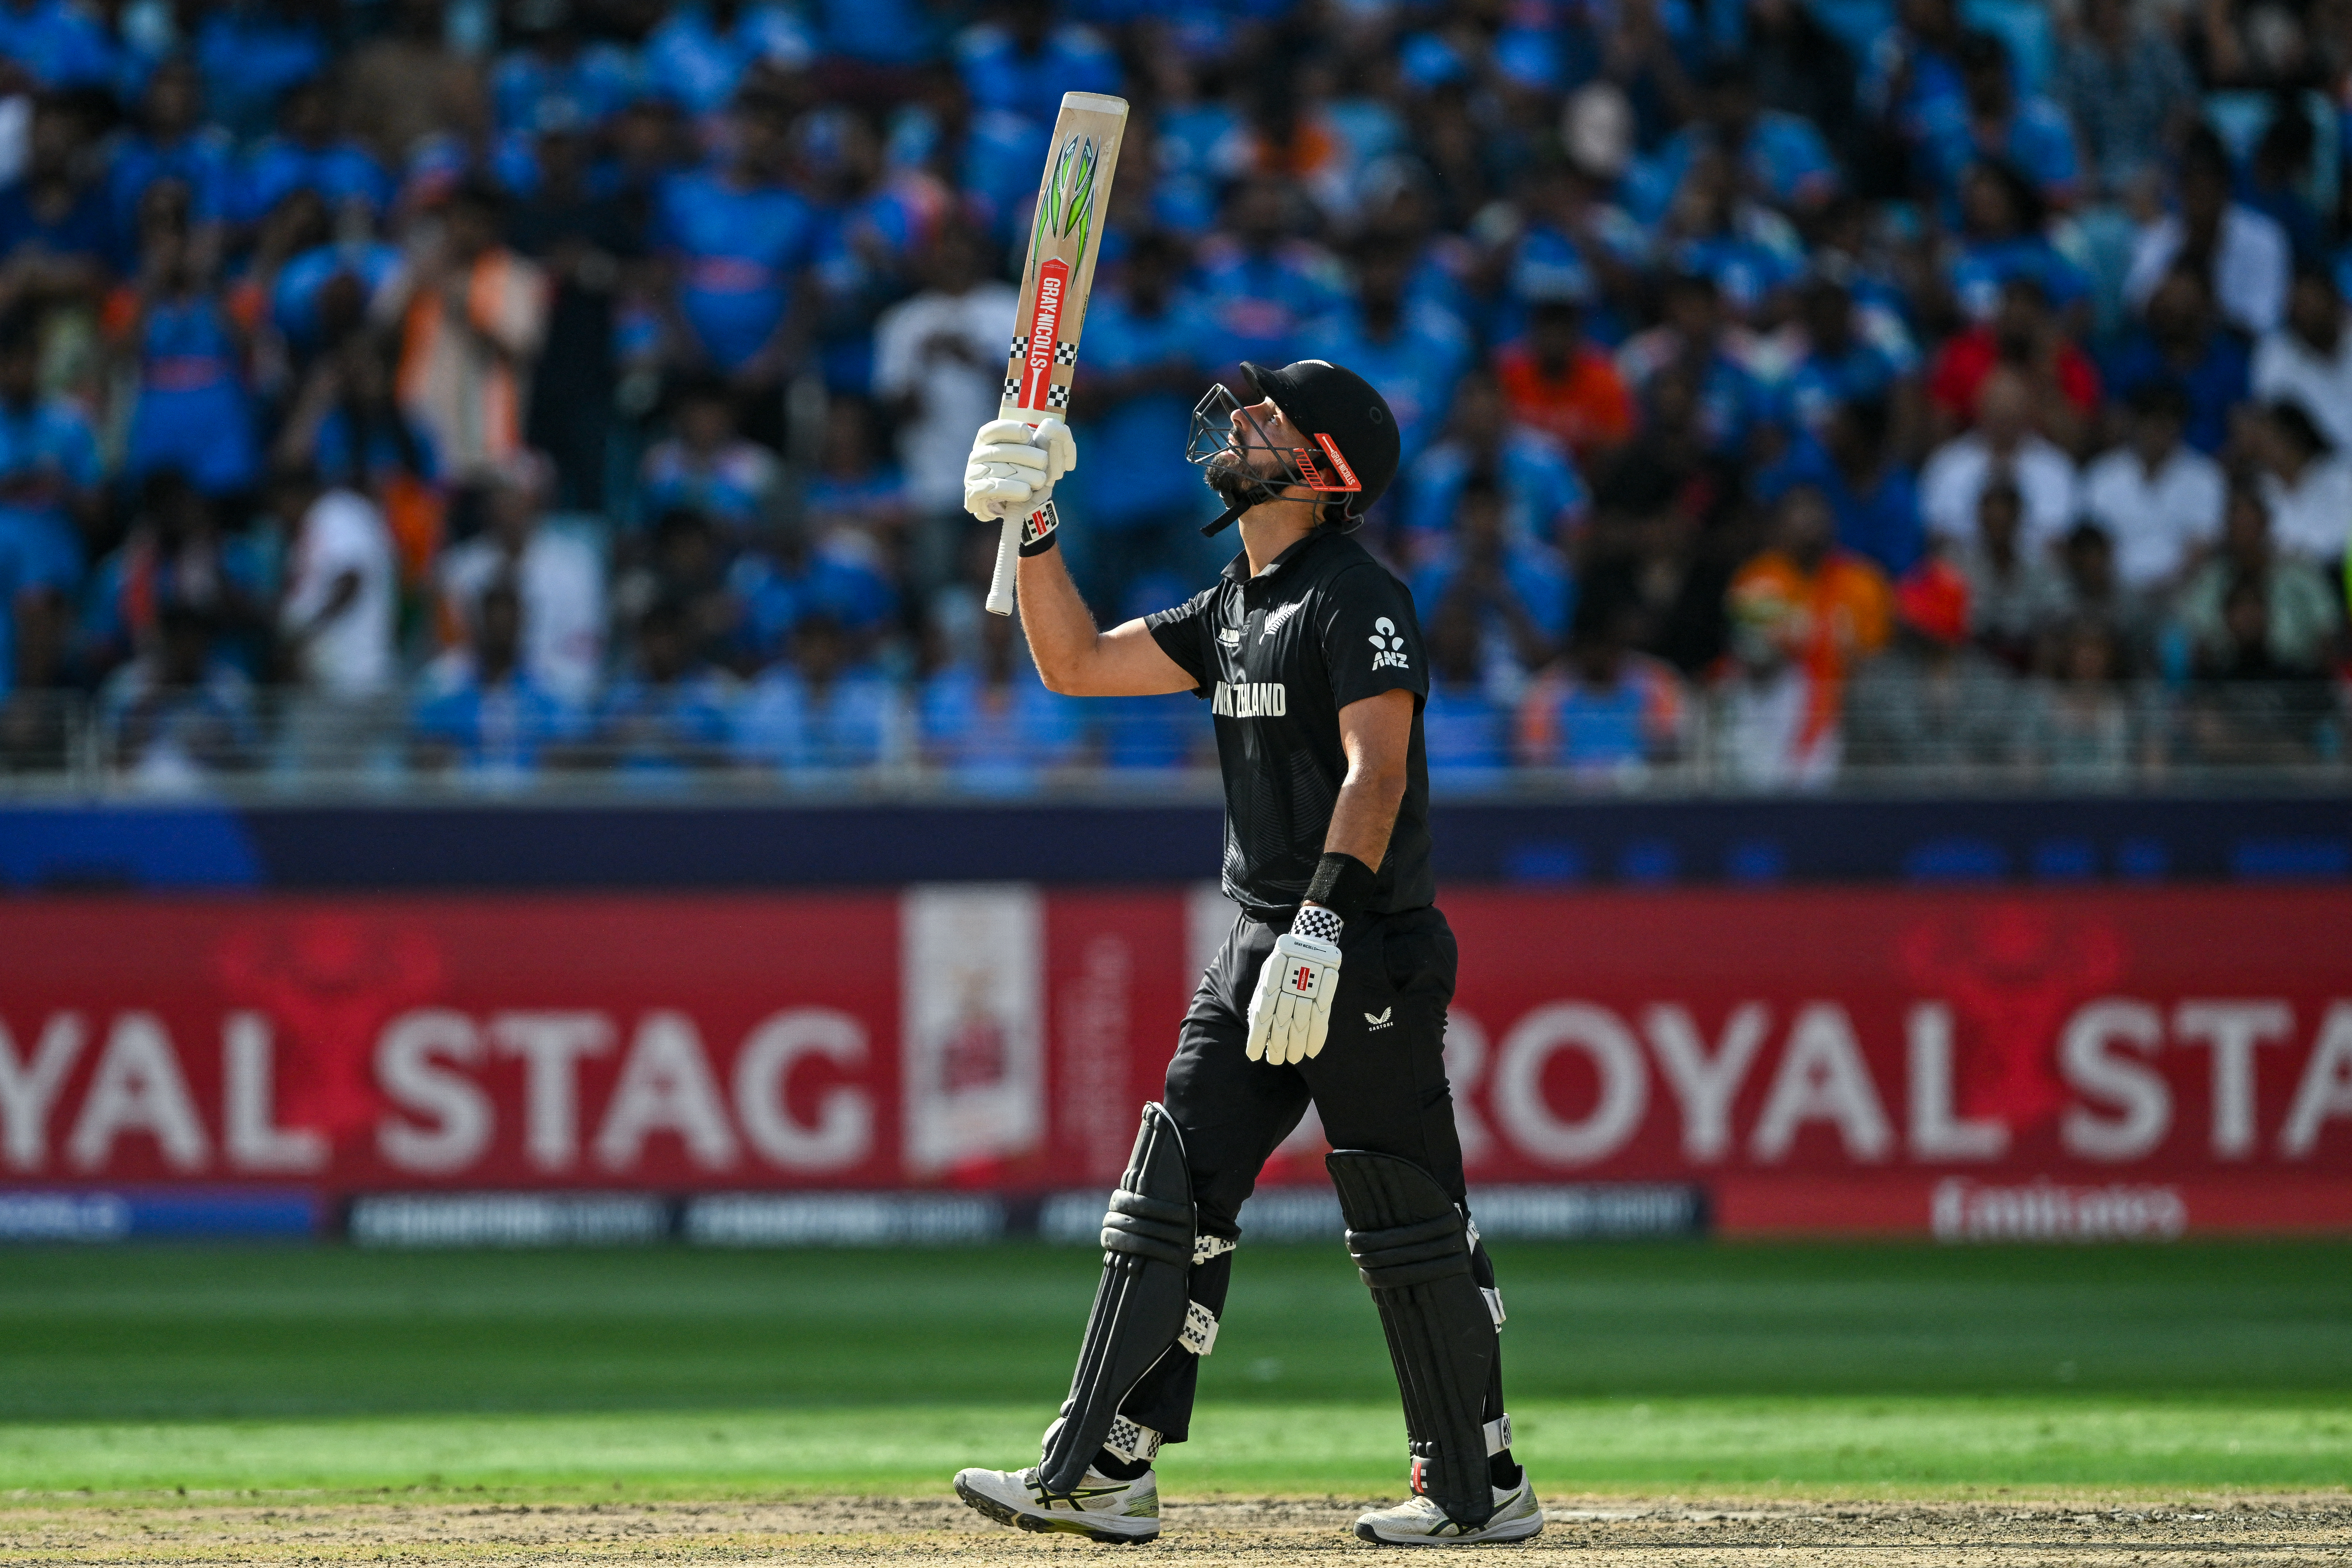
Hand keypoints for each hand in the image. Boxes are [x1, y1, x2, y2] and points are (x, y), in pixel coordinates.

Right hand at [963, 417, 1075, 522]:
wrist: (1009, 504)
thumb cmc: (1021, 474)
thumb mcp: (1031, 456)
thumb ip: (1040, 441)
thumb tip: (1053, 427)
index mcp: (987, 442)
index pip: (992, 430)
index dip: (1008, 429)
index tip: (1027, 432)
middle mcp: (977, 456)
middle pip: (998, 451)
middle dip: (1024, 455)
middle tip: (1043, 460)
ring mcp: (972, 474)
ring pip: (997, 471)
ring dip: (1023, 475)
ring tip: (1041, 480)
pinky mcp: (973, 493)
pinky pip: (991, 488)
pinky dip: (1011, 489)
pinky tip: (1026, 491)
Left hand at [1245, 929, 1340, 1066]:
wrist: (1309, 940)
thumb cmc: (1283, 963)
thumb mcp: (1267, 975)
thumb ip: (1263, 999)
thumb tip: (1256, 1027)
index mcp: (1269, 982)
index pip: (1261, 1016)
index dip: (1257, 1039)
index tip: (1254, 1056)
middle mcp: (1287, 987)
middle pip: (1281, 1025)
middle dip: (1277, 1047)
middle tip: (1276, 1061)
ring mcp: (1308, 989)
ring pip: (1301, 1025)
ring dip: (1296, 1047)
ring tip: (1292, 1059)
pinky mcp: (1325, 990)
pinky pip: (1321, 1020)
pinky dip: (1316, 1038)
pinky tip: (1312, 1052)